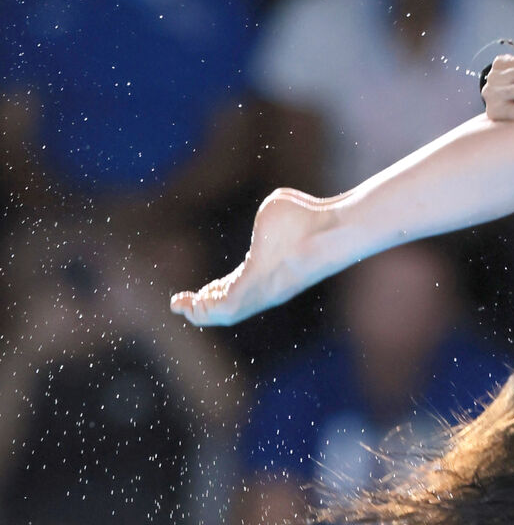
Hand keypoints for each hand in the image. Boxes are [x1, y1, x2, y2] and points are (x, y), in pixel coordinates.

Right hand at [170, 188, 319, 325]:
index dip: (213, 291)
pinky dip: (205, 310)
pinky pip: (226, 309)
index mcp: (262, 268)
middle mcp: (262, 286)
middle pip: (226, 306)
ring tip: (179, 304)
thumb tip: (267, 210)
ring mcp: (261, 291)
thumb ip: (263, 215)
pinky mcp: (258, 288)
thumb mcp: (274, 210)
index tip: (196, 292)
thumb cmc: (307, 216)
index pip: (234, 289)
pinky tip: (189, 304)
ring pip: (225, 314)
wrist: (325, 227)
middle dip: (199, 307)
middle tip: (177, 302)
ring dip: (198, 311)